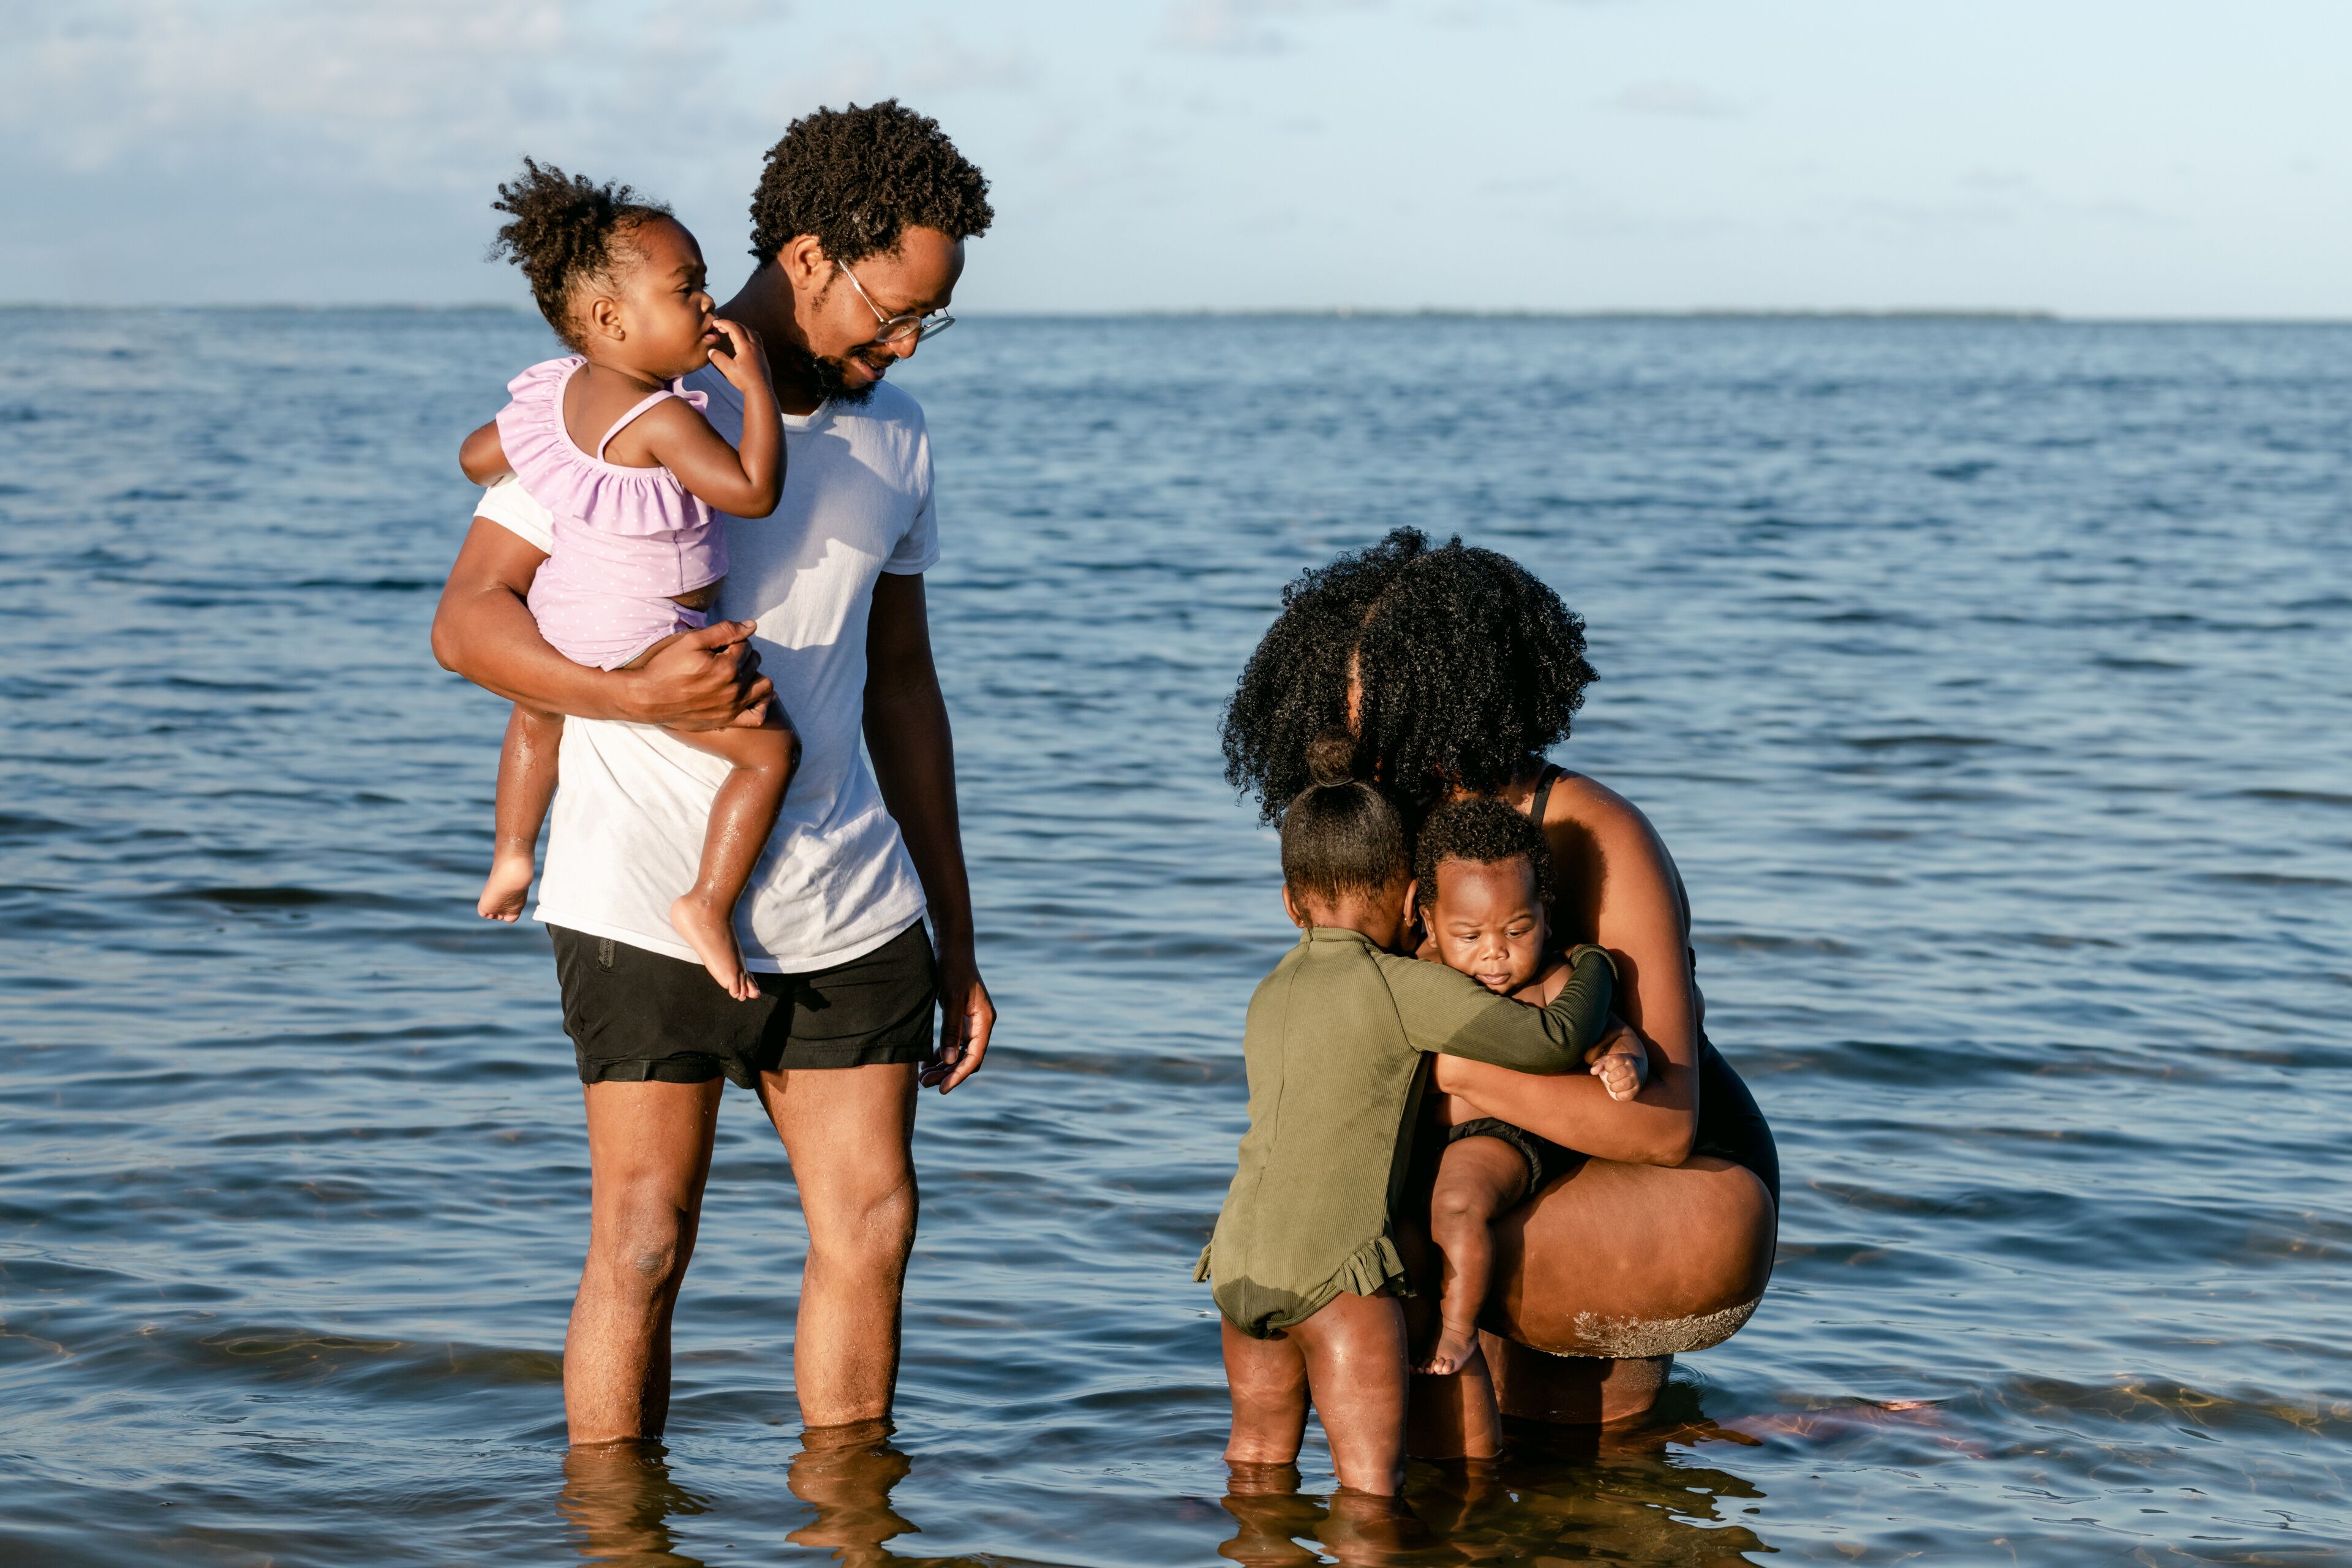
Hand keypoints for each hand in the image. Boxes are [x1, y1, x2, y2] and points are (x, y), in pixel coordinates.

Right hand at [626, 620, 771, 729]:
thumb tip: (752, 625)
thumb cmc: (666, 666)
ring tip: (737, 672)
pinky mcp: (728, 720)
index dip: (732, 641)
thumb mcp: (691, 642)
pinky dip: (762, 705)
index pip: (745, 645)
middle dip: (743, 655)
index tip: (716, 646)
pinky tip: (754, 695)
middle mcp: (734, 689)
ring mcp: (733, 707)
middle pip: (754, 662)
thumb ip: (724, 631)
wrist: (648, 697)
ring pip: (764, 686)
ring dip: (755, 675)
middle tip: (722, 657)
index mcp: (727, 667)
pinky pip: (757, 716)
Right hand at [708, 318, 772, 392]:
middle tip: (720, 327)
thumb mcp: (728, 369)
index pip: (734, 328)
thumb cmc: (744, 380)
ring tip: (732, 331)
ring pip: (751, 332)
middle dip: (731, 324)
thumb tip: (711, 351)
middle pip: (743, 328)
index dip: (724, 323)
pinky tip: (744, 341)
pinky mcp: (762, 356)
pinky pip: (756, 339)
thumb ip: (718, 358)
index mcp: (745, 346)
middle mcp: (754, 345)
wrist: (760, 390)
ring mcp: (760, 350)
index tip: (715, 322)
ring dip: (741, 328)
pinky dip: (748, 334)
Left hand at [922, 941, 994, 1092]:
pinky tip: (926, 1062)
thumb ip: (951, 1030)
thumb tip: (948, 1061)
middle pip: (967, 1058)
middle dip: (948, 1074)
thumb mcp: (950, 999)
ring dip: (943, 1066)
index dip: (958, 1075)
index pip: (974, 1056)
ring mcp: (971, 1022)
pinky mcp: (961, 1018)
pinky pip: (953, 1043)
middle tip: (925, 1084)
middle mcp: (981, 1024)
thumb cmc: (952, 969)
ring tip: (922, 1077)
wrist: (951, 947)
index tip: (942, 1089)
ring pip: (959, 1053)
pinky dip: (941, 1054)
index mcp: (984, 1020)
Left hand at [1590, 1049, 1643, 1101]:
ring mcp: (1636, 1079)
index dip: (1607, 1066)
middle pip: (1619, 1073)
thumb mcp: (1608, 1061)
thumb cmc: (1617, 1066)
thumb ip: (1598, 1064)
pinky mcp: (1637, 1089)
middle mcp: (1632, 1068)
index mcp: (1625, 1059)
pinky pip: (1628, 1095)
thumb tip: (1593, 1071)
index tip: (1608, 1069)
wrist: (1636, 1069)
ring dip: (1614, 1087)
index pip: (1614, 1061)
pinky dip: (1619, 1096)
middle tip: (1609, 1079)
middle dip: (1610, 1078)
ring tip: (1613, 1086)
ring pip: (1624, 1084)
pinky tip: (1617, 1092)